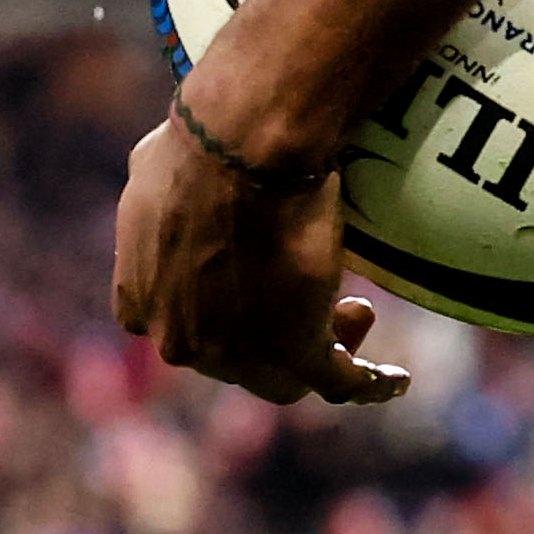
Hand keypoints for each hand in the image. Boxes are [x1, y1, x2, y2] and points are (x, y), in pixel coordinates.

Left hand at [111, 111, 406, 406]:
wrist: (241, 149)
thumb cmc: (201, 148)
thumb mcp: (155, 175)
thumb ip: (161, 206)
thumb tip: (171, 187)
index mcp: (139, 303)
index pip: (187, 325)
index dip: (225, 308)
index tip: (256, 275)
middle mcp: (177, 341)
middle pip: (236, 355)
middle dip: (275, 327)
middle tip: (314, 294)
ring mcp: (231, 355)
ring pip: (285, 375)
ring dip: (324, 348)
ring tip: (357, 311)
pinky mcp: (292, 351)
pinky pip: (337, 382)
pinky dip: (368, 385)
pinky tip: (395, 381)